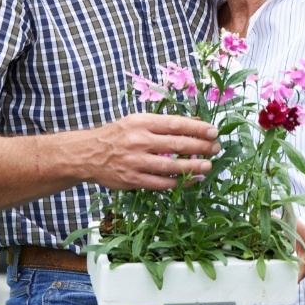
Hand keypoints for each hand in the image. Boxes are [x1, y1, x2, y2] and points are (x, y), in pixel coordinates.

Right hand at [85, 113, 219, 190]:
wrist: (88, 154)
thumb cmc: (118, 135)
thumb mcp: (138, 121)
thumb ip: (164, 123)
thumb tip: (194, 123)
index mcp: (142, 122)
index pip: (175, 124)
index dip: (197, 128)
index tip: (213, 132)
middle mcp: (139, 141)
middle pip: (176, 145)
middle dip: (200, 147)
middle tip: (216, 148)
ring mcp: (136, 162)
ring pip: (170, 166)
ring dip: (193, 167)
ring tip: (209, 165)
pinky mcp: (132, 180)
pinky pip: (160, 183)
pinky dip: (178, 182)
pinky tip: (192, 180)